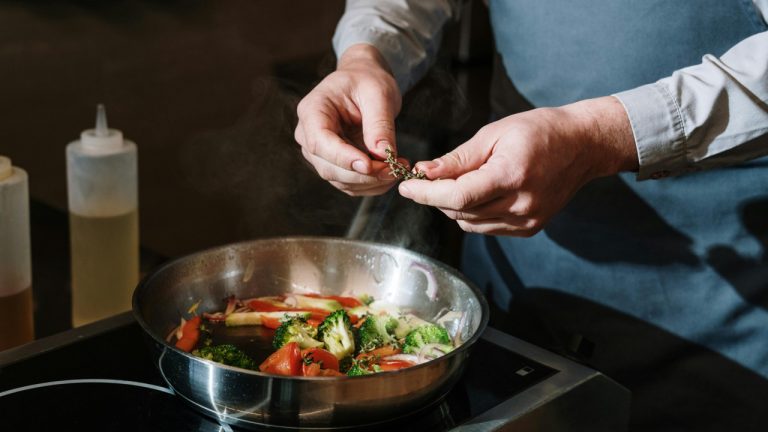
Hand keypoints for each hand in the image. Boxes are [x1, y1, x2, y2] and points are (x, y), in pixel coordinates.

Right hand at [295, 44, 407, 195]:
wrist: (364, 82)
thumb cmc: (366, 80)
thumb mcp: (378, 93)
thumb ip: (379, 123)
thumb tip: (383, 153)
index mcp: (312, 111)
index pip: (320, 142)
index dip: (343, 158)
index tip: (369, 165)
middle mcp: (309, 135)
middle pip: (329, 167)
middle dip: (364, 174)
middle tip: (395, 169)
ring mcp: (320, 153)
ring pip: (341, 180)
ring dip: (371, 182)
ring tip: (398, 169)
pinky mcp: (335, 164)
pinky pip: (351, 183)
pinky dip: (372, 184)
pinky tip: (391, 172)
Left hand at [399, 96, 637, 235]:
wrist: (583, 146)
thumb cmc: (539, 130)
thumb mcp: (495, 134)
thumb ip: (458, 159)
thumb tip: (425, 172)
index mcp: (511, 175)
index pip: (457, 196)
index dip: (426, 194)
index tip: (406, 187)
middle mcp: (521, 204)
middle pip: (460, 212)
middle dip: (436, 196)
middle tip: (426, 178)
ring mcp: (527, 221)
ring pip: (470, 224)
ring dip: (453, 206)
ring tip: (455, 181)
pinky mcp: (530, 228)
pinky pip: (486, 227)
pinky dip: (472, 213)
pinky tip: (477, 193)